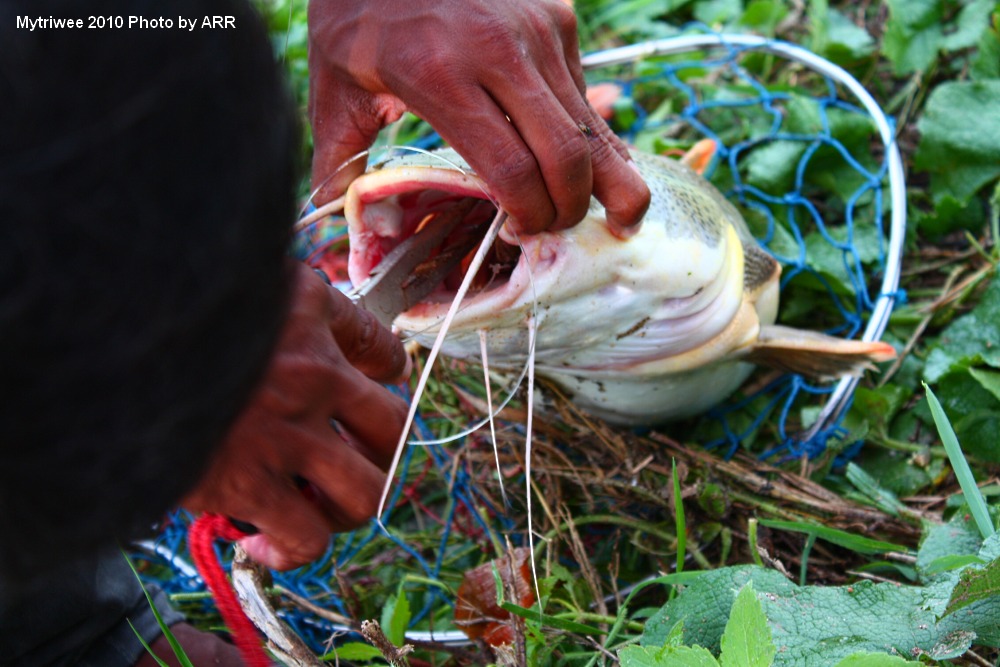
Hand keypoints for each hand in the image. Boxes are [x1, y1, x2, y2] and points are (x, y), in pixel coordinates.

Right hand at [182, 265, 408, 569]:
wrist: (99, 340)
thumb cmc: (160, 303)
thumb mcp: (235, 274)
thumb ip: (276, 295)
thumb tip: (309, 319)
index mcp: (310, 317)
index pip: (384, 352)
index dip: (386, 375)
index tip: (371, 389)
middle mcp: (313, 376)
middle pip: (393, 430)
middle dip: (377, 452)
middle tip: (346, 459)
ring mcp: (286, 433)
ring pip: (364, 494)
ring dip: (345, 508)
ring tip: (314, 505)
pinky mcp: (247, 483)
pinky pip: (304, 537)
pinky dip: (292, 549)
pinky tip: (263, 537)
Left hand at [307, 0, 650, 236]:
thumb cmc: (359, 10)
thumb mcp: (335, 80)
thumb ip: (336, 152)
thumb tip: (330, 209)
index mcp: (441, 76)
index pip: (512, 170)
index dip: (528, 216)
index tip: (520, 235)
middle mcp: (499, 54)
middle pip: (567, 156)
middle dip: (572, 209)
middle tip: (561, 231)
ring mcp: (537, 31)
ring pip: (592, 126)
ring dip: (608, 179)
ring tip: (620, 216)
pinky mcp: (557, 16)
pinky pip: (583, 93)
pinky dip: (590, 135)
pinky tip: (586, 163)